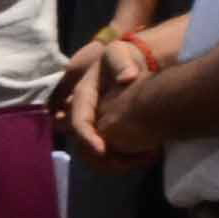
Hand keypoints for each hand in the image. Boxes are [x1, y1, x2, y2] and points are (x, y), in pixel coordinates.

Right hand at [57, 34, 155, 169]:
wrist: (127, 62)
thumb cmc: (121, 58)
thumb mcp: (118, 54)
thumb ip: (121, 63)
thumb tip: (128, 78)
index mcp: (82, 96)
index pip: (79, 122)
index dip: (88, 138)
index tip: (102, 151)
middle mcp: (81, 112)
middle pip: (80, 141)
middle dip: (99, 156)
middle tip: (124, 163)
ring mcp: (91, 121)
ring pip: (89, 149)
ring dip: (109, 161)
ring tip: (136, 162)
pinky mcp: (100, 127)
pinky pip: (102, 147)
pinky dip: (116, 157)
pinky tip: (139, 157)